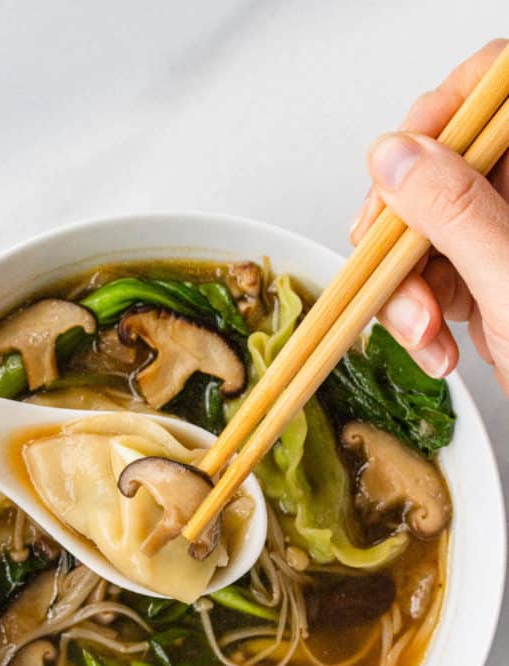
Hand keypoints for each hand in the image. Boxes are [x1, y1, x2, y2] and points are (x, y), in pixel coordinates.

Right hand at [350, 38, 508, 394]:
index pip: (489, 87)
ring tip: (423, 331)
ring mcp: (501, 237)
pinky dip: (414, 316)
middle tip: (397, 271)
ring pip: (418, 227)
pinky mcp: (481, 280)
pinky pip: (423, 276)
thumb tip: (397, 156)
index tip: (400, 171)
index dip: (437, 117)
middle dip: (402, 230)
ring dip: (403, 287)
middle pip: (436, 165)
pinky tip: (434, 346)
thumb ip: (457, 212)